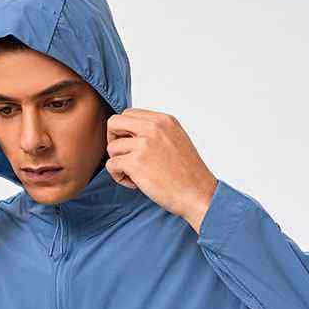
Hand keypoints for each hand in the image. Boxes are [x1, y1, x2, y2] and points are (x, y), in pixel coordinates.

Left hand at [105, 108, 217, 232]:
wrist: (197, 194)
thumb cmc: (188, 174)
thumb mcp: (176, 140)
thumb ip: (156, 132)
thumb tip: (131, 134)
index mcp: (163, 120)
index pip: (129, 113)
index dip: (123, 131)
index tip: (129, 146)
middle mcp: (153, 128)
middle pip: (114, 122)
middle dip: (112, 140)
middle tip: (122, 157)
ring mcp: (144, 144)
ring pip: (111, 147)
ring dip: (118, 163)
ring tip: (135, 175)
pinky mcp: (136, 163)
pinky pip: (111, 165)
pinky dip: (118, 177)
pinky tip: (135, 184)